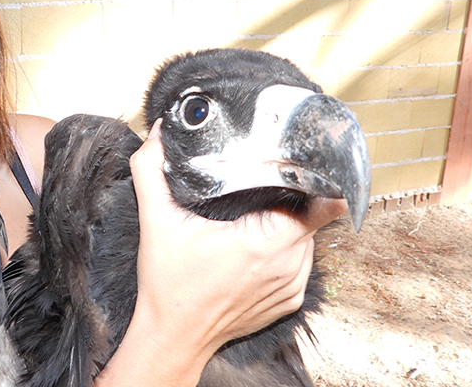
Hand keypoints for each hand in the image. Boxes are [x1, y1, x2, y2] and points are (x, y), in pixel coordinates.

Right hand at [128, 121, 346, 367]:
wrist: (173, 337)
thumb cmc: (168, 285)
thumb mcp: (155, 220)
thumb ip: (151, 170)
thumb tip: (157, 134)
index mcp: (262, 243)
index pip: (321, 205)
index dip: (317, 180)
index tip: (301, 165)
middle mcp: (286, 266)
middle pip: (311, 215)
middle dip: (293, 196)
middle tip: (263, 184)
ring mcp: (291, 287)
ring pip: (307, 239)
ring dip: (290, 223)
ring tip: (257, 214)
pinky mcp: (290, 300)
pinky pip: (300, 262)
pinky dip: (286, 249)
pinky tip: (256, 245)